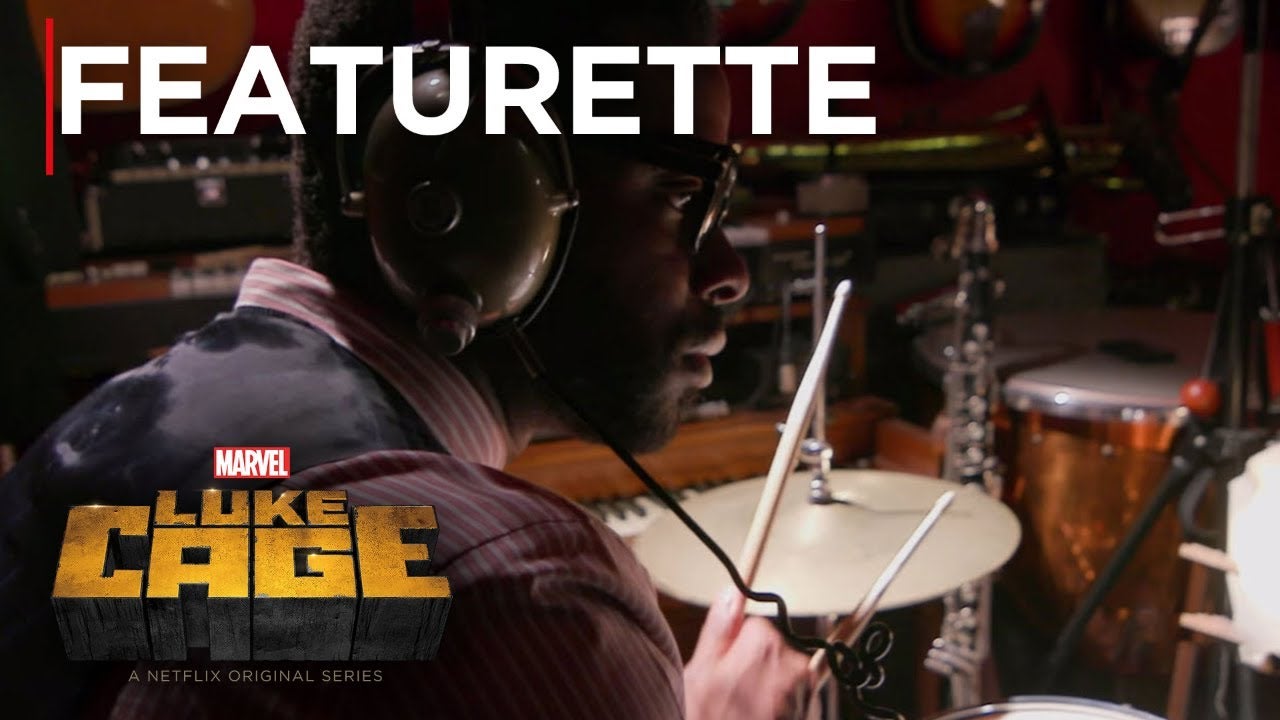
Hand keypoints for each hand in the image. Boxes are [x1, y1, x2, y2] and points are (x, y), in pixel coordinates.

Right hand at [683, 586, 811, 719]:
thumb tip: (730, 593)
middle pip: (772, 650)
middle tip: (730, 694)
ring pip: (782, 675)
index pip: (755, 626)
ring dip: (766, 689)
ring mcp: (804, 693)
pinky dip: (777, 707)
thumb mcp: (700, 673)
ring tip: (742, 713)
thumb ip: (719, 629)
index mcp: (764, 646)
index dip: (736, 648)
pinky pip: (792, 699)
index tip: (726, 669)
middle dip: (753, 667)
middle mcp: (793, 666)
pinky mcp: (808, 712)